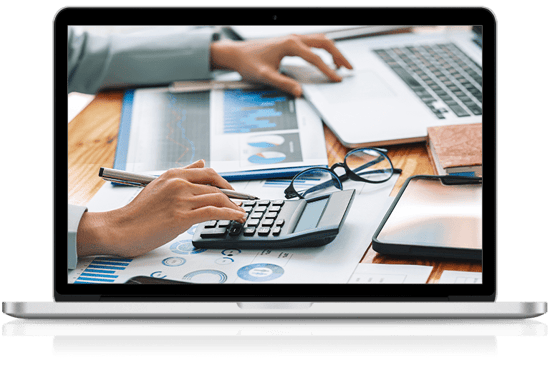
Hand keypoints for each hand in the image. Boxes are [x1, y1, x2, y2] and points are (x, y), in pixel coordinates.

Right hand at [76, 160, 246, 257]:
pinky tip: (236, 218)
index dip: (224, 182)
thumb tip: (200, 162)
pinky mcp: (182, 216)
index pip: (207, 172)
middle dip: (232, 196)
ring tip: (241, 214)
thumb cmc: (137, 212)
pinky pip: (213, 212)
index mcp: (173, 175)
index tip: (232, 191)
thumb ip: (182, 173)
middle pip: (216, 186)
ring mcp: (181, 199)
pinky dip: (230, 214)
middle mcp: (178, 184)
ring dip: (234, 207)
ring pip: (217, 198)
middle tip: (240, 204)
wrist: (120, 228)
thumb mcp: (158, 185)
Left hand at [210, 33, 352, 96]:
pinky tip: (327, 60)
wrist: (237, 54)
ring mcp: (293, 38)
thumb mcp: (265, 76)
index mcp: (289, 45)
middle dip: (339, 55)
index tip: (337, 79)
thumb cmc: (248, 63)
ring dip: (333, 51)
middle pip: (324, 43)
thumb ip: (283, 84)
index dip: (328, 70)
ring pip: (320, 40)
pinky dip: (324, 50)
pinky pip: (314, 43)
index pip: (315, 58)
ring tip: (343, 65)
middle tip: (349, 68)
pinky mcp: (291, 42)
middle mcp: (293, 38)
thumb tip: (299, 92)